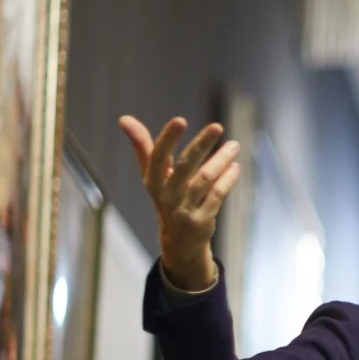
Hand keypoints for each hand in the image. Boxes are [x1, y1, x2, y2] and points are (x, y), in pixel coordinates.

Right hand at [119, 116, 241, 290]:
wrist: (179, 241)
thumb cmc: (167, 198)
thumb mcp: (153, 175)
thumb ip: (143, 146)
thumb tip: (124, 118)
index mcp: (153, 181)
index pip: (158, 157)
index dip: (167, 139)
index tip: (180, 120)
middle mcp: (167, 195)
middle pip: (185, 166)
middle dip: (201, 144)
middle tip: (217, 127)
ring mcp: (184, 209)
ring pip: (205, 180)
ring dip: (221, 160)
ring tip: (234, 145)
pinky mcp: (201, 221)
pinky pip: (217, 195)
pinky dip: (227, 179)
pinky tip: (235, 166)